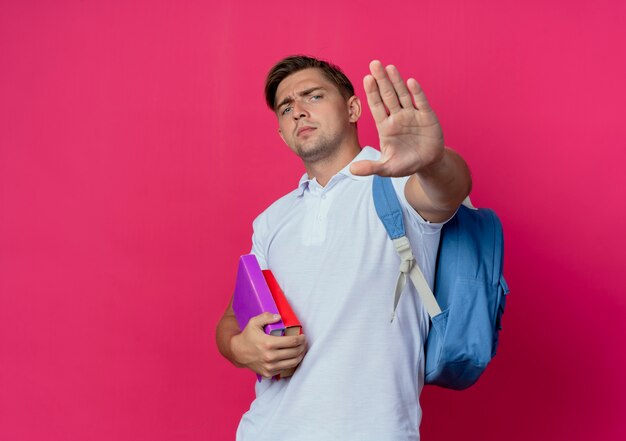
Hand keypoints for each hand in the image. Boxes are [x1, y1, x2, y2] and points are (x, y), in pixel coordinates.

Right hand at [230, 312, 306, 378]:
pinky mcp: (269, 373)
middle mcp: (270, 357)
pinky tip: (293, 357)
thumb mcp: (254, 322)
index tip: (303, 336)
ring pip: (293, 362)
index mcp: (268, 343)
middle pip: (295, 352)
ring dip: (300, 355)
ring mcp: (270, 367)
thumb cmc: (247, 336)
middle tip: (304, 342)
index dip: (301, 339)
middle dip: (302, 346)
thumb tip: (279, 317)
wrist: (237, 352)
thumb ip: (266, 317)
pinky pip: (285, 369)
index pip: (292, 341)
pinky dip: (291, 363)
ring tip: (301, 350)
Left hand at [350, 60, 444, 176]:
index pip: (376, 106)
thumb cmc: (405, 164)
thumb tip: (351, 170)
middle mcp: (397, 117)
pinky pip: (421, 102)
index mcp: (385, 127)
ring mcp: (412, 115)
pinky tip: (410, 82)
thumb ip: (370, 167)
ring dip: (397, 81)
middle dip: (381, 80)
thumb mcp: (387, 168)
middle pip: (388, 96)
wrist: (428, 163)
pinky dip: (417, 93)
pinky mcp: (427, 117)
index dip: (372, 93)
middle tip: (374, 64)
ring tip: (389, 67)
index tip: (367, 79)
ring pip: (403, 95)